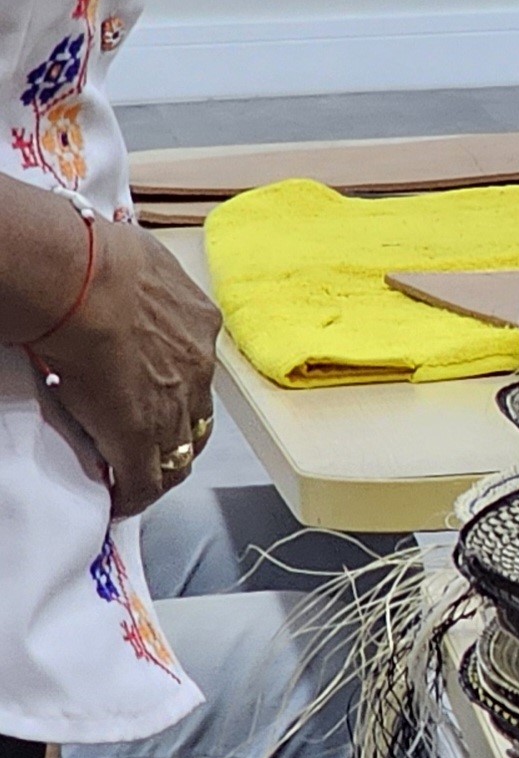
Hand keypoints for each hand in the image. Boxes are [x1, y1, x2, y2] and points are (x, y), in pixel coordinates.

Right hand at [33, 218, 217, 516]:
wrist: (81, 280)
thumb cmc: (97, 256)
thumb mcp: (142, 261)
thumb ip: (144, 280)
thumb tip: (124, 270)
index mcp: (198, 323)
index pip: (198, 367)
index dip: (181, 388)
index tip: (161, 395)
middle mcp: (197, 367)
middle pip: (198, 414)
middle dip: (180, 432)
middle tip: (158, 445)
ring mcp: (171, 405)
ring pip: (179, 453)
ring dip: (161, 467)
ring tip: (141, 478)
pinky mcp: (138, 435)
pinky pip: (144, 480)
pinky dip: (135, 495)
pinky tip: (121, 501)